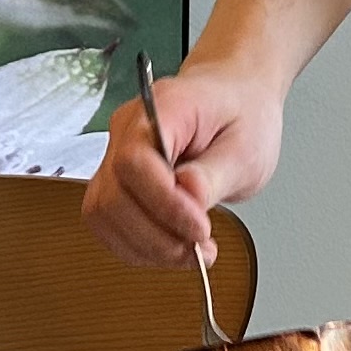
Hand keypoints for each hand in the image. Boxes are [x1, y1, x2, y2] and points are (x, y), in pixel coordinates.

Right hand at [81, 56, 289, 268]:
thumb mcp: (247, 146)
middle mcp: (128, 129)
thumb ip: (215, 173)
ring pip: (103, 214)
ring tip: (190, 251)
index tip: (200, 229)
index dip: (164, 204)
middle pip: (113, 195)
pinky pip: (109, 222)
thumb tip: (189, 195)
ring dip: (146, 246)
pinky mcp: (117, 181)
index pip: (135, 160)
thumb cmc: (242, 114)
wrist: (235, 99)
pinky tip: (172, 247)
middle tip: (200, 248)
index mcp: (162, 107)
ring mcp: (116, 155)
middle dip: (157, 235)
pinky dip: (138, 246)